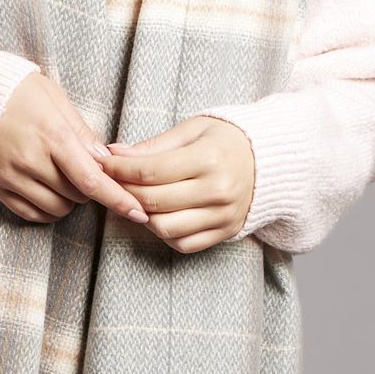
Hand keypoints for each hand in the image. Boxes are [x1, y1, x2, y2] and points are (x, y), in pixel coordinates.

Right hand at [0, 72, 152, 226]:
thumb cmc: (9, 88)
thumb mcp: (51, 95)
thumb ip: (79, 128)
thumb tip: (103, 156)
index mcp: (52, 136)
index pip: (92, 179)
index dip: (118, 199)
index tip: (138, 213)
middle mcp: (31, 161)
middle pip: (77, 196)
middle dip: (90, 188)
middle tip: (84, 167)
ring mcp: (11, 177)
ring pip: (55, 209)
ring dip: (68, 200)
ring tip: (62, 176)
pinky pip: (29, 213)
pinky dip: (45, 209)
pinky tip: (47, 192)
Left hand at [100, 115, 253, 252]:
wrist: (271, 161)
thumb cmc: (227, 139)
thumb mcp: (193, 130)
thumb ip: (154, 146)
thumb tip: (114, 154)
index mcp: (209, 158)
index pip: (150, 171)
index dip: (119, 169)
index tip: (103, 163)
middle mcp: (218, 190)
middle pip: (153, 201)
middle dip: (123, 191)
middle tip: (109, 180)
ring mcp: (223, 215)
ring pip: (164, 227)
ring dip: (140, 215)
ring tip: (133, 198)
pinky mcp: (226, 232)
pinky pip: (183, 244)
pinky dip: (163, 233)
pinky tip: (157, 214)